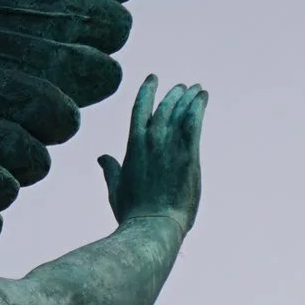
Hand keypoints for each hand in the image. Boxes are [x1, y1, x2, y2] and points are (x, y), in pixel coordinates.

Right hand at [97, 73, 205, 229]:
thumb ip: (111, 169)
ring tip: (196, 90)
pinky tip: (203, 98)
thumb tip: (102, 158)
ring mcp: (170, 146)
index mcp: (133, 146)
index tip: (154, 78)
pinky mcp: (189, 155)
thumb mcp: (116, 188)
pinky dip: (198, 107)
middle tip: (182, 87)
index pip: (139, 108)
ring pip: (180, 112)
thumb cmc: (132, 212)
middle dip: (173, 94)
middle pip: (163, 107)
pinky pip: (194, 123)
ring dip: (189, 98)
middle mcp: (151, 140)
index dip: (147, 90)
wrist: (152, 225)